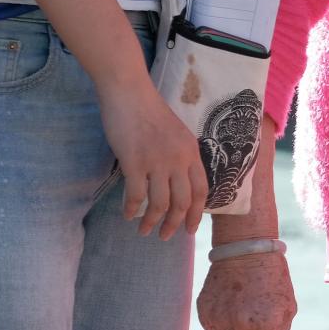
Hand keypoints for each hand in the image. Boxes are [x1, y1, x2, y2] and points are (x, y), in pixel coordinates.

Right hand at [97, 78, 209, 238]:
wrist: (130, 93)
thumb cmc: (150, 112)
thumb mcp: (177, 133)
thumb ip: (180, 156)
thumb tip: (177, 182)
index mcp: (191, 151)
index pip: (201, 190)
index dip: (196, 213)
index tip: (190, 229)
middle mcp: (178, 159)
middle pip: (182, 201)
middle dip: (174, 224)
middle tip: (166, 236)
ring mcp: (157, 161)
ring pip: (160, 203)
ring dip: (152, 221)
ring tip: (144, 230)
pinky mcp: (134, 162)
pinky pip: (135, 194)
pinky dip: (131, 208)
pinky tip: (127, 215)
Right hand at [198, 251, 295, 329]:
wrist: (246, 251)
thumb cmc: (273, 280)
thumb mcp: (287, 308)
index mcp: (267, 326)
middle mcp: (242, 325)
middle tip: (253, 322)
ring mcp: (222, 320)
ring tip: (242, 310)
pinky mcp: (205, 314)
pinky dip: (221, 323)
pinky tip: (231, 304)